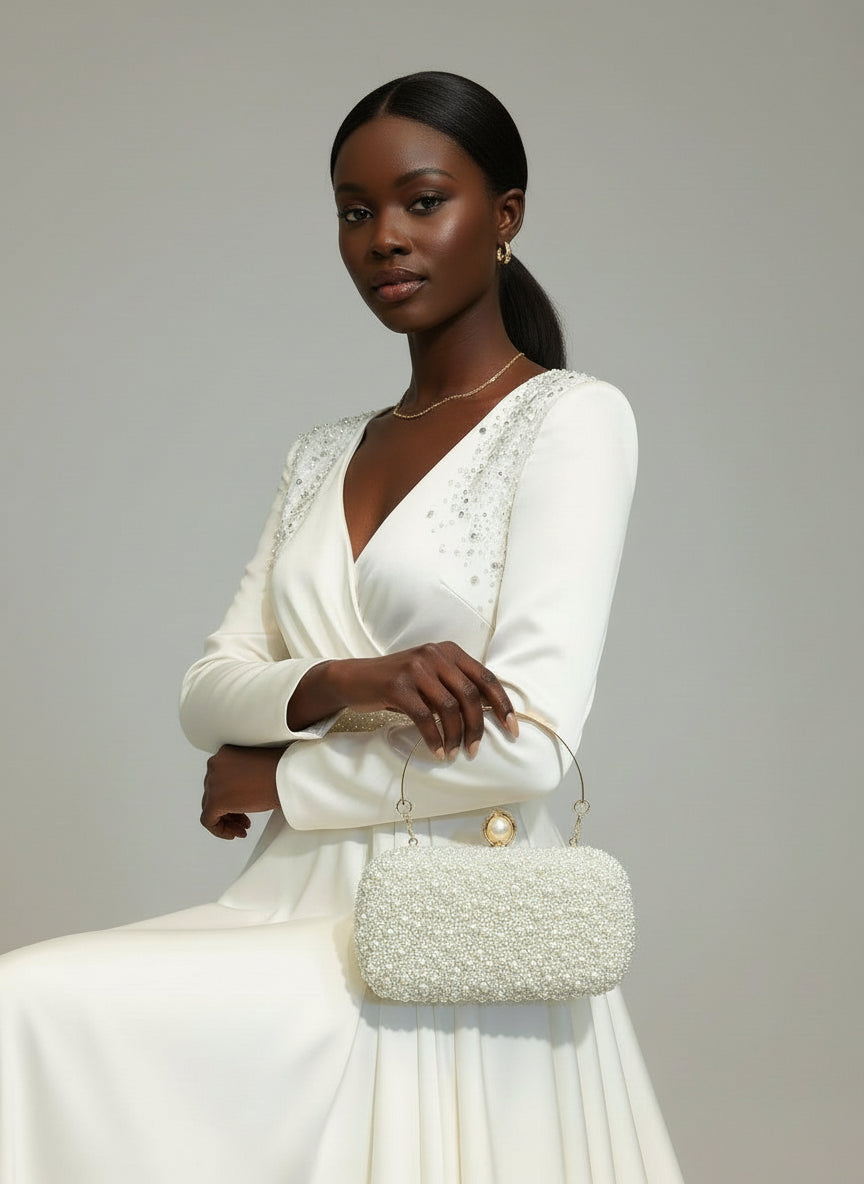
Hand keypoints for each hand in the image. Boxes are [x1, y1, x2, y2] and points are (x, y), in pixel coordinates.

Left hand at [200, 744, 285, 839]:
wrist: (287, 776)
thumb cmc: (280, 770)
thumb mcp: (256, 768)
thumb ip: (241, 776)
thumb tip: (240, 792)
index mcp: (224, 754)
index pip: (219, 779)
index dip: (230, 795)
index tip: (241, 805)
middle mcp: (215, 766)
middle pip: (214, 793)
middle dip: (229, 809)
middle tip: (243, 819)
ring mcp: (213, 783)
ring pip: (210, 807)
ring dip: (227, 820)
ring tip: (241, 828)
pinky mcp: (215, 801)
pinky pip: (208, 820)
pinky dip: (219, 830)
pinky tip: (233, 833)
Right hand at [333, 641, 518, 760]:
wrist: (355, 679)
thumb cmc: (399, 683)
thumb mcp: (430, 676)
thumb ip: (456, 685)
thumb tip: (490, 714)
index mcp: (450, 651)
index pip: (486, 678)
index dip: (503, 705)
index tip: (512, 729)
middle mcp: (435, 654)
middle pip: (470, 696)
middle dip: (477, 727)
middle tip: (475, 750)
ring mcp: (416, 668)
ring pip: (449, 708)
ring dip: (456, 736)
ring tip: (454, 753)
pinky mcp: (398, 686)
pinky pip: (425, 718)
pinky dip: (434, 739)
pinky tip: (437, 751)